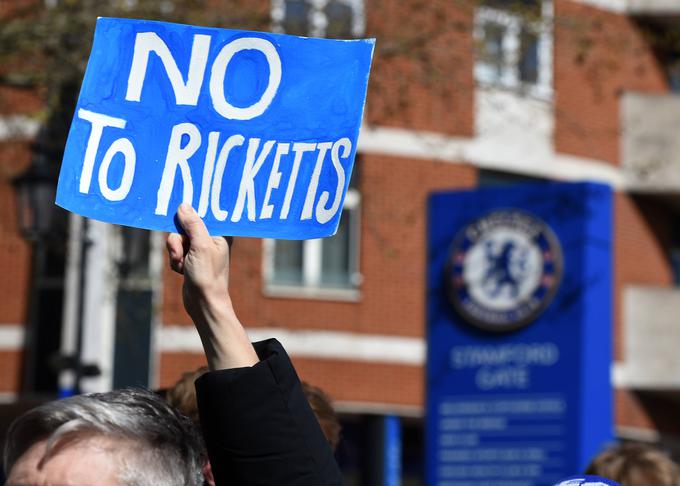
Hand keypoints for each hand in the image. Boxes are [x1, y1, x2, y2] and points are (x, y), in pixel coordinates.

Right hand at [167, 203, 230, 317]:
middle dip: (178, 241)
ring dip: (176, 253)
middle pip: (184, 226)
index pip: (202, 214)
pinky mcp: (191, 259)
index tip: (182, 219)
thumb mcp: (200, 246)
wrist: (203, 303)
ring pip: (177, 239)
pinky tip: (182, 271)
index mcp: (220, 233)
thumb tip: (184, 205)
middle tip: (182, 253)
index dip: (189, 215)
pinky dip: (175, 261)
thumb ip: (193, 224)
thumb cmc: (207, 276)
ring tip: (183, 266)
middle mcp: (211, 239)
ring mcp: (200, 249)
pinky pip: (175, 251)